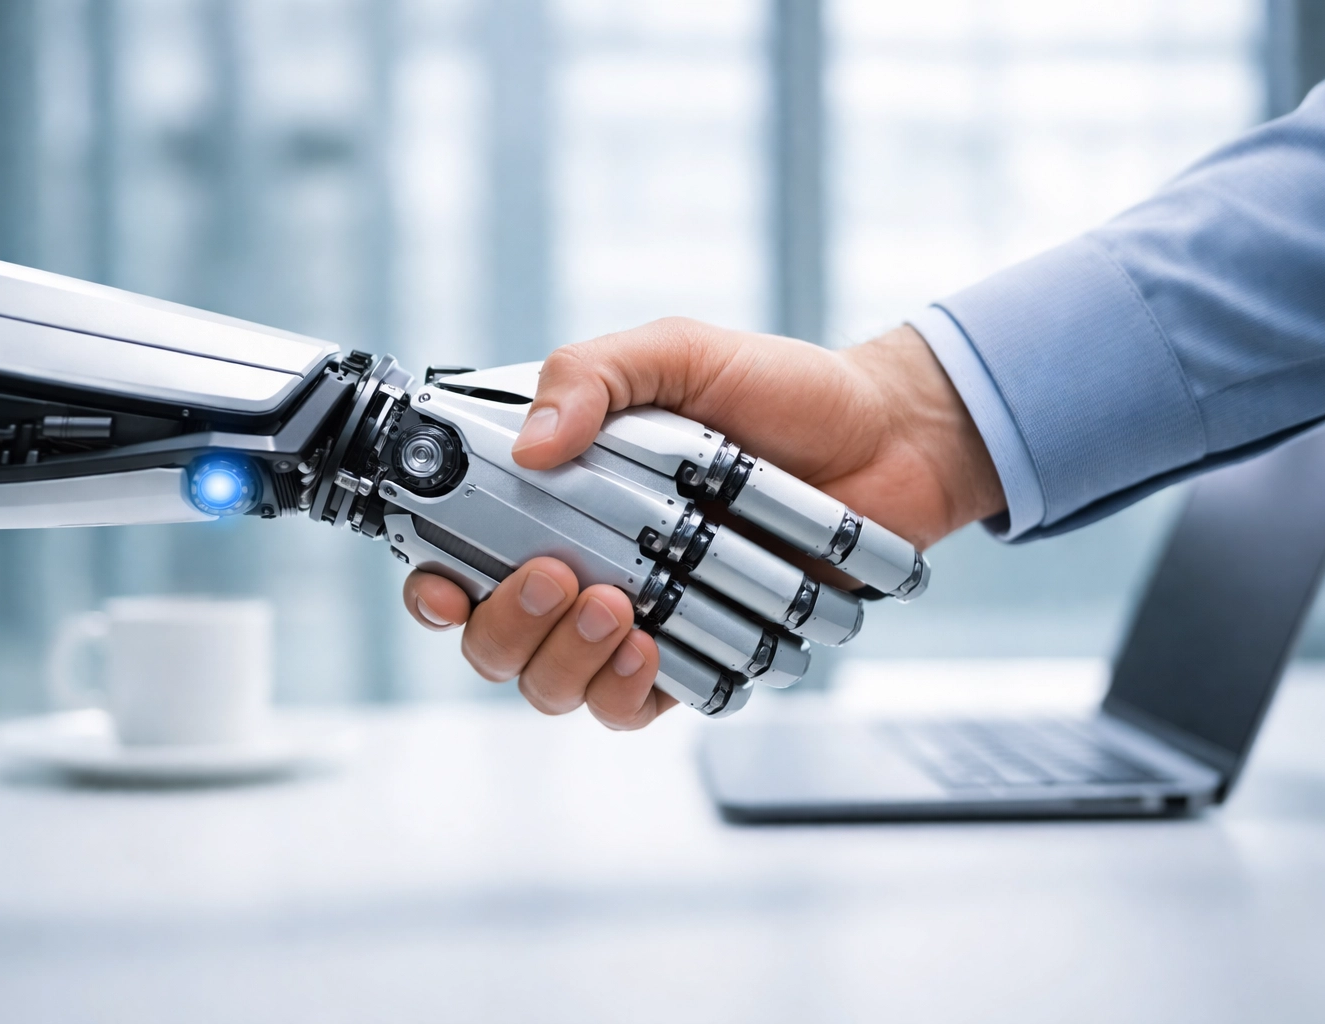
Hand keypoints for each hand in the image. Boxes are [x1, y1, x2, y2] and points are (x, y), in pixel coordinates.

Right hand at [404, 318, 1004, 727]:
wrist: (891, 441)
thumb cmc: (783, 392)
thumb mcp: (679, 353)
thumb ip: (595, 375)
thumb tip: (529, 447)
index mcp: (562, 493)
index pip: (461, 555)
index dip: (433, 584)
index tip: (442, 583)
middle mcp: (586, 562)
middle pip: (494, 638)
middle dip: (503, 625)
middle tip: (554, 577)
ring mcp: (638, 618)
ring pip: (551, 685)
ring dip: (561, 661)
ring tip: (614, 609)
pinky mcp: (694, 657)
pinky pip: (632, 708)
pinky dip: (624, 692)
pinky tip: (649, 650)